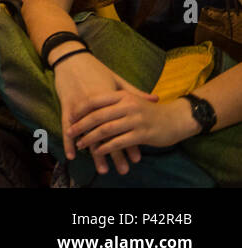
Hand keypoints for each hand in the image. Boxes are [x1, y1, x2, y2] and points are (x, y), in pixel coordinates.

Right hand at [53, 50, 154, 174]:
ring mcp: (80, 107)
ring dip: (95, 153)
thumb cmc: (96, 68)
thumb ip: (135, 92)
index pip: (122, 126)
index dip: (129, 142)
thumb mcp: (116, 79)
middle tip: (124, 169)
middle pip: (108, 135)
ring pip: (89, 134)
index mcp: (111, 100)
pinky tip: (73, 155)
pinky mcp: (66, 106)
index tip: (137, 158)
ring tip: (103, 169)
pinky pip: (67, 127)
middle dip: (116, 154)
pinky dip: (69, 142)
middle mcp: (97, 107)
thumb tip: (155, 99)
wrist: (72, 58)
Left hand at [71, 93, 196, 158]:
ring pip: (106, 130)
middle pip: (98, 116)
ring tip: (81, 144)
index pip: (95, 100)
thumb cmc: (150, 110)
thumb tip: (89, 102)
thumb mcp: (132, 99)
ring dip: (91, 139)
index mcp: (122, 95)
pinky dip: (106, 148)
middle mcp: (128, 105)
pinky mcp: (142, 134)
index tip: (70, 117)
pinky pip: (119, 142)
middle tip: (71, 132)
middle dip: (81, 126)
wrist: (176, 118)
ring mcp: (135, 120)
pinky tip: (99, 152)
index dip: (80, 109)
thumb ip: (114, 99)